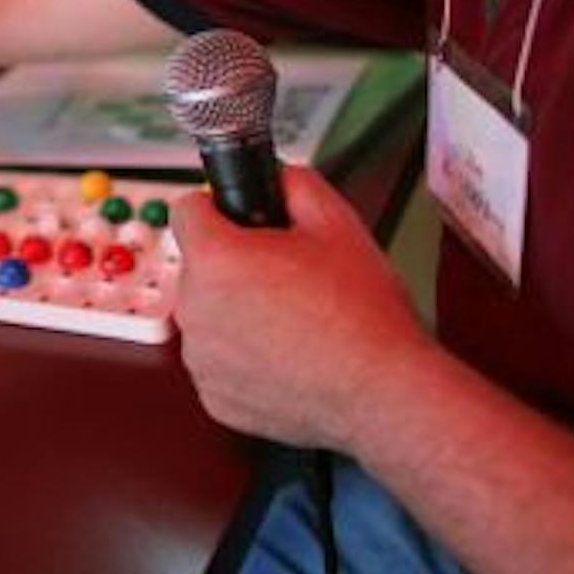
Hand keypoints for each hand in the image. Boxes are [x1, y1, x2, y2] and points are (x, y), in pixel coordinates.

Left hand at [170, 166, 433, 453]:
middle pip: (199, 266)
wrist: (385, 392)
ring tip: (293, 321)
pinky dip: (244, 357)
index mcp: (215, 260)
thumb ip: (293, 183)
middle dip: (234, 264)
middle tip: (285, 276)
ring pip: (208, 315)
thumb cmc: (362, 315)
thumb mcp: (336, 221)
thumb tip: (274, 176)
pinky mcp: (214, 397)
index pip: (187, 209)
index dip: (220, 209)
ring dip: (236, 312)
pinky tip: (288, 355)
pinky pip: (219, 361)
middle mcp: (195, 310)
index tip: (241, 220)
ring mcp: (201, 359)